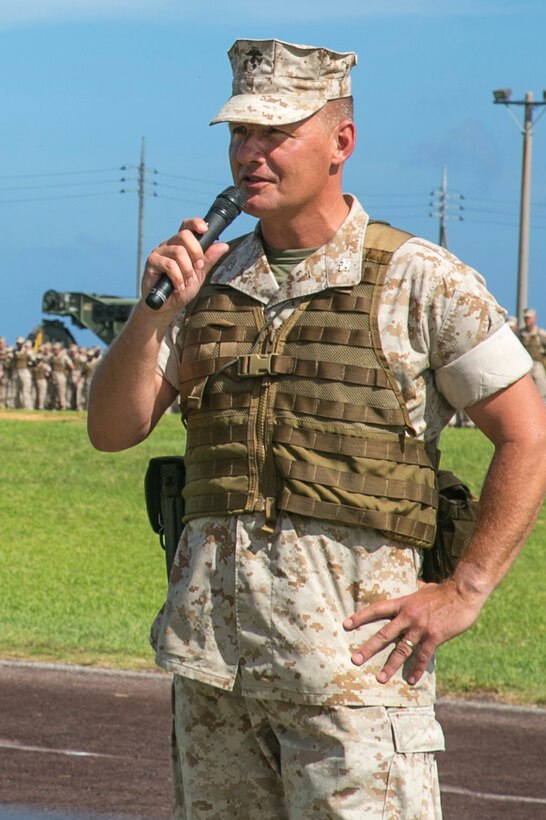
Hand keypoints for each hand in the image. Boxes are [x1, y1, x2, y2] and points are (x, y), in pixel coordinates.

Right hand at [141, 217, 228, 313]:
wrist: (166, 306)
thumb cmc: (181, 289)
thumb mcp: (199, 275)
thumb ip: (208, 260)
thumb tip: (223, 245)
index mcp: (181, 245)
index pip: (187, 226)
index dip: (195, 223)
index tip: (204, 230)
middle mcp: (169, 245)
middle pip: (184, 235)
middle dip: (196, 252)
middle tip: (198, 267)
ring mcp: (159, 252)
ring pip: (178, 252)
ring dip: (187, 270)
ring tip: (186, 282)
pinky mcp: (152, 262)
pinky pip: (169, 265)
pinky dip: (178, 278)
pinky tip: (178, 286)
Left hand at [342, 578, 486, 685]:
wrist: (463, 591)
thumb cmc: (444, 590)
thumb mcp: (424, 588)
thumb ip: (416, 591)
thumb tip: (415, 585)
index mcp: (403, 603)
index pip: (376, 610)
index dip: (360, 617)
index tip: (345, 625)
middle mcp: (408, 616)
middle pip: (384, 634)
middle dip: (368, 648)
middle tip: (354, 660)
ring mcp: (421, 627)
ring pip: (401, 649)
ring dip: (390, 665)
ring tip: (380, 678)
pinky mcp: (434, 637)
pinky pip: (423, 656)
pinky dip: (417, 669)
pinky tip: (410, 680)